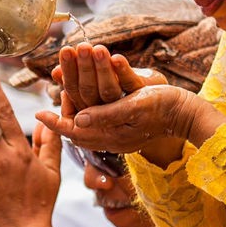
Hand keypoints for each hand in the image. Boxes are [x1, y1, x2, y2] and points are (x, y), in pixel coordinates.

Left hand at [36, 84, 202, 154]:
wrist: (188, 114)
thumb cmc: (164, 106)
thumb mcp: (135, 107)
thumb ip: (107, 115)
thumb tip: (79, 119)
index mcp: (111, 135)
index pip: (75, 131)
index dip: (55, 123)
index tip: (37, 113)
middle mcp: (111, 138)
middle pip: (77, 128)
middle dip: (61, 109)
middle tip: (48, 94)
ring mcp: (118, 135)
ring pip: (85, 122)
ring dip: (71, 103)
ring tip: (60, 89)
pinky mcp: (124, 129)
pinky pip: (96, 120)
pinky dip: (84, 107)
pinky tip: (79, 98)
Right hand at [53, 42, 158, 108]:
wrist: (162, 109)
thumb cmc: (123, 93)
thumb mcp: (98, 86)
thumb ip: (76, 81)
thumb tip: (54, 71)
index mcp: (91, 109)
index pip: (73, 90)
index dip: (68, 71)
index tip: (64, 50)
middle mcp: (106, 111)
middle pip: (88, 91)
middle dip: (82, 67)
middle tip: (78, 46)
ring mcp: (124, 107)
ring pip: (109, 90)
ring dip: (101, 69)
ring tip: (97, 48)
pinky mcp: (143, 99)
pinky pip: (131, 85)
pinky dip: (123, 71)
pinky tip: (117, 57)